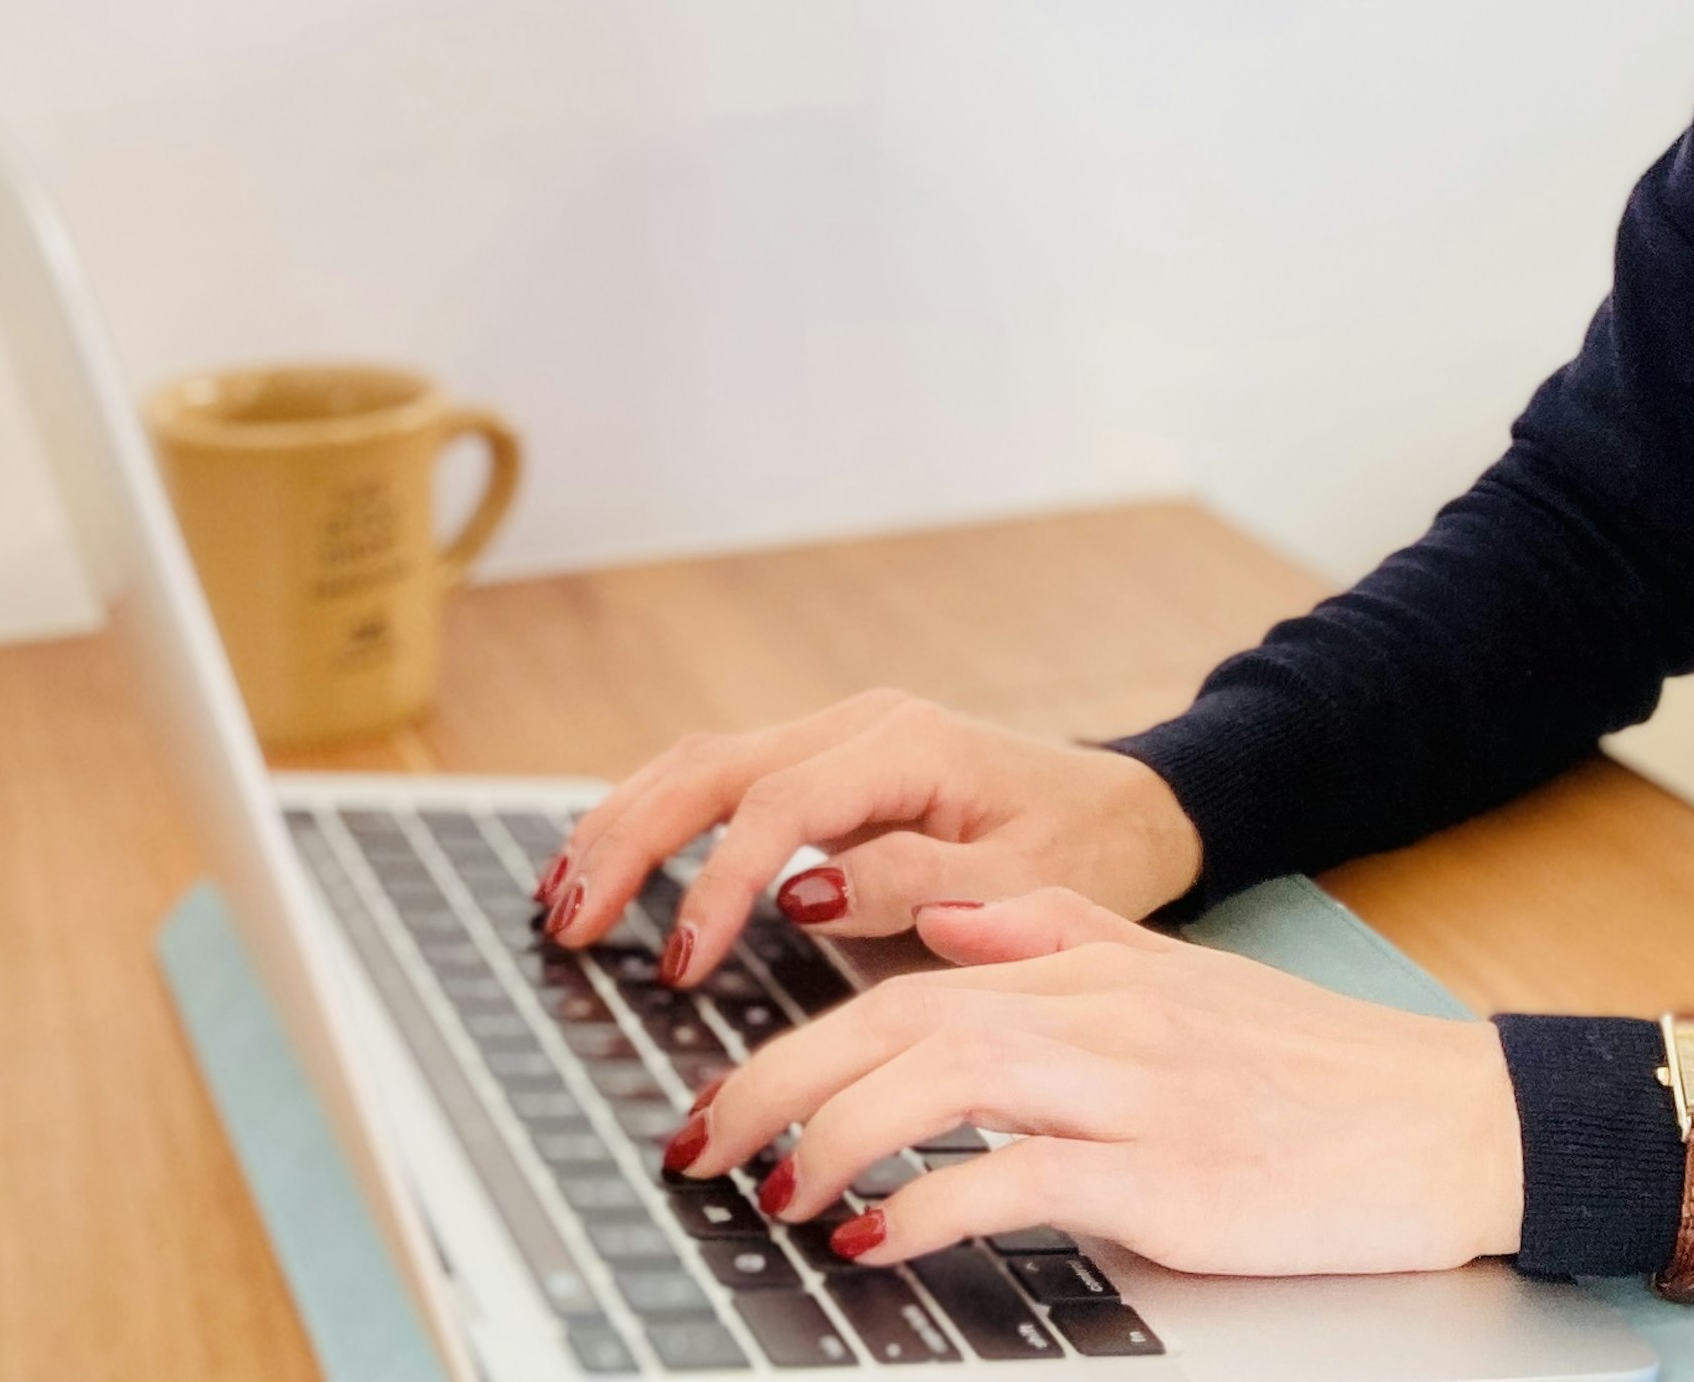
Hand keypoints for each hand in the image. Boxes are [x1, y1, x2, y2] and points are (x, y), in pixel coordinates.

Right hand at [539, 688, 1203, 983]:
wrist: (1132, 807)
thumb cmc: (1090, 851)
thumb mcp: (1027, 885)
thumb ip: (917, 887)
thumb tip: (800, 895)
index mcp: (905, 745)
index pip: (777, 805)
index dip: (716, 885)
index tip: (683, 967)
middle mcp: (859, 725)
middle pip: (712, 767)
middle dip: (630, 843)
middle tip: (570, 926)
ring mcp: (838, 737)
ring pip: (702, 762)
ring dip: (625, 823)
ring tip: (561, 896)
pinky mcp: (828, 764)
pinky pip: (723, 778)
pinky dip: (656, 816)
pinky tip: (611, 861)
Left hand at [665, 887, 1524, 1276]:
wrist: (1451, 1118)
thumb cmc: (1313, 1068)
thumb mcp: (1177, 976)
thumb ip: (1054, 936)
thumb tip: (940, 920)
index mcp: (1090, 966)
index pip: (904, 983)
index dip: (793, 1038)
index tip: (719, 1098)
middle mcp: (1101, 1011)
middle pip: (899, 1023)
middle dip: (775, 1083)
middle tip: (698, 1149)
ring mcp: (1138, 1090)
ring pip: (948, 1079)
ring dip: (836, 1137)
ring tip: (773, 1195)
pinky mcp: (1173, 1176)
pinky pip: (1027, 1179)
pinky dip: (937, 1207)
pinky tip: (881, 1242)